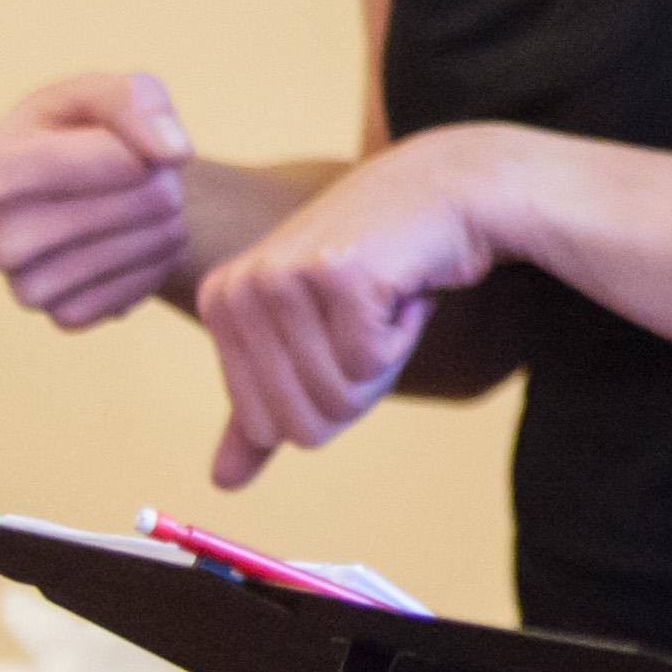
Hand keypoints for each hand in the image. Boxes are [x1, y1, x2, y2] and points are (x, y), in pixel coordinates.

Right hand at [0, 73, 197, 330]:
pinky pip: (137, 292)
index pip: (115, 159)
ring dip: (167, 225)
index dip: (145, 146)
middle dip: (162, 185)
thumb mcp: (110, 93)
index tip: (132, 143)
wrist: (84, 191)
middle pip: (132, 206)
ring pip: (137, 251)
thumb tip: (173, 153)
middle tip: (151, 178)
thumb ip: (139, 102)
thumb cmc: (91, 131)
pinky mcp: (63, 316)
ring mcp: (26, 286)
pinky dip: (157, 265)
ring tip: (152, 208)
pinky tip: (143, 242)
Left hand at [195, 130, 521, 487]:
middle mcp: (240, 289)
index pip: (270, 426)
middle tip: (373, 321)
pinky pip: (374, 361)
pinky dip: (407, 333)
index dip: (330, 395)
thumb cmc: (383, 266)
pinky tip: (405, 285)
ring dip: (387, 357)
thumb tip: (223, 484)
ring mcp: (285, 279)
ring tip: (387, 298)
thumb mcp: (312, 336)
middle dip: (360, 385)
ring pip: (340, 394)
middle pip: (304, 421)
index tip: (347, 333)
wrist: (451, 188)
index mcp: (220, 305)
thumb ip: (266, 406)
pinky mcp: (338, 275)